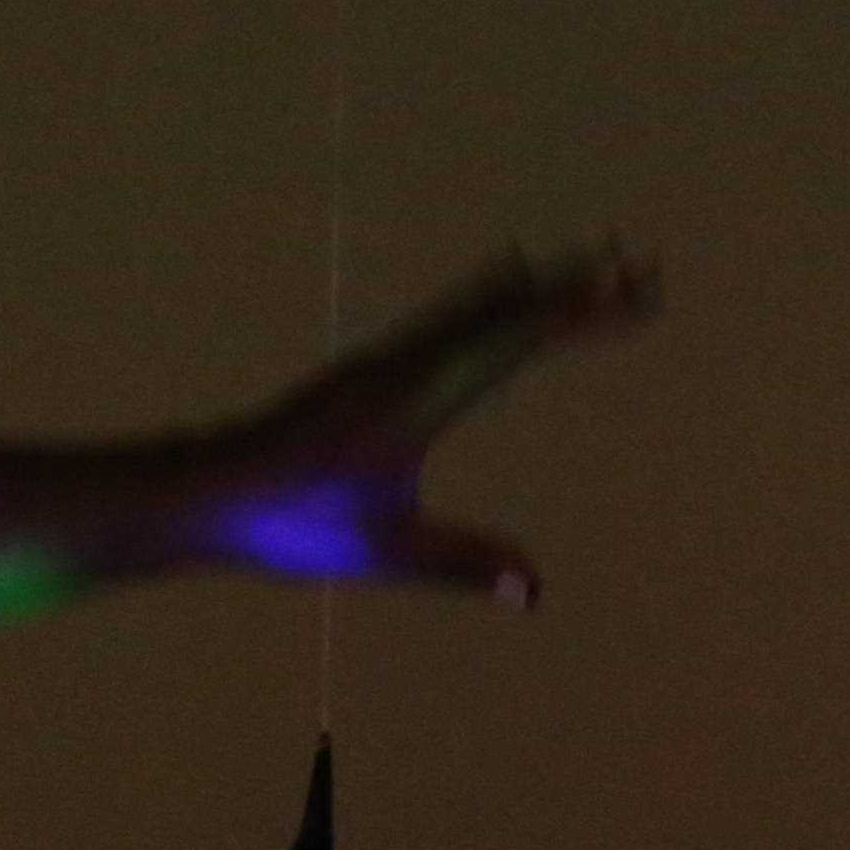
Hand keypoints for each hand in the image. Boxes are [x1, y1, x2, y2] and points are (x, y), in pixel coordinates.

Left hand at [194, 241, 660, 606]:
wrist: (208, 491)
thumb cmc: (290, 521)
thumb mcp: (382, 549)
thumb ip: (460, 564)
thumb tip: (532, 591)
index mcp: (420, 396)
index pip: (517, 340)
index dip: (581, 316)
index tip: (638, 300)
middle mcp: (406, 363)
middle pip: (505, 307)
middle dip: (576, 285)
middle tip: (641, 264)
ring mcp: (385, 361)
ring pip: (474, 303)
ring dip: (538, 282)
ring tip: (594, 259)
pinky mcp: (368, 370)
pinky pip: (446, 315)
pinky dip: (490, 293)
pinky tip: (502, 280)